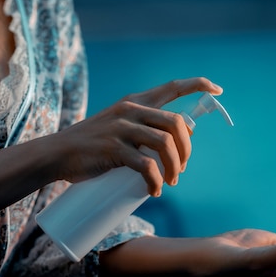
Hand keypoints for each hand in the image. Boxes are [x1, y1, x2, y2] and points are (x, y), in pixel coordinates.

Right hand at [55, 77, 222, 195]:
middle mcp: (130, 110)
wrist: (57, 154)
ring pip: (165, 145)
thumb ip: (143, 130)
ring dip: (175, 168)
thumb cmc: (91, 145)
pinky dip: (155, 182)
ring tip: (170, 183)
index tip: (218, 90)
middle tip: (181, 170)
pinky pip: (146, 166)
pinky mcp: (113, 149)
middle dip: (187, 149)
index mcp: (134, 102)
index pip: (172, 87)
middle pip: (176, 123)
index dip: (198, 85)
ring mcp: (121, 129)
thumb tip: (177, 142)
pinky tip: (153, 191)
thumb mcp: (119, 128)